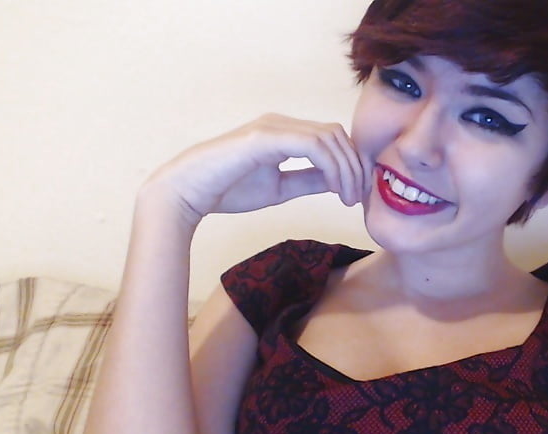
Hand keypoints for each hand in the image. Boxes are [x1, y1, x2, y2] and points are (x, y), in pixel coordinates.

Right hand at [143, 114, 367, 223]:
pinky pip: (313, 145)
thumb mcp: (280, 188)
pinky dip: (331, 166)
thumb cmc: (227, 189)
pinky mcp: (265, 137)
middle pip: (337, 133)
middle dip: (356, 164)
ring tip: (349, 197)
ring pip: (329, 136)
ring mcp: (273, 127)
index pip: (332, 138)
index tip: (358, 193)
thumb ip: (308, 181)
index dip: (352, 163)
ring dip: (347, 168)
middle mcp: (281, 123)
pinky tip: (335, 189)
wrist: (188, 192)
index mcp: (285, 133)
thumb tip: (338, 183)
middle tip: (359, 196)